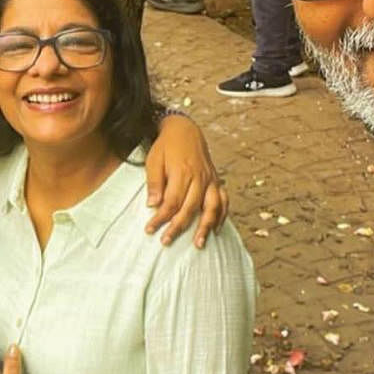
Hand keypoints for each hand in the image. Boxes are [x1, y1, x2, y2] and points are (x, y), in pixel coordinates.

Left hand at [145, 113, 228, 246]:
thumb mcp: (154, 160)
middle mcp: (199, 178)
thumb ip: (154, 183)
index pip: (171, 202)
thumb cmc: (166, 146)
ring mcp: (210, 180)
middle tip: (166, 242)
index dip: (160, 218)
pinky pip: (223, 200)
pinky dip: (222, 216)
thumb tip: (152, 205)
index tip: (150, 230)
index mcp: (182, 172)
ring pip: (211, 207)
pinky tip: (216, 230)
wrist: (185, 129)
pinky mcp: (216, 181)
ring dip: (205, 227)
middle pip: (190, 208)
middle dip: (178, 227)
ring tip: (198, 244)